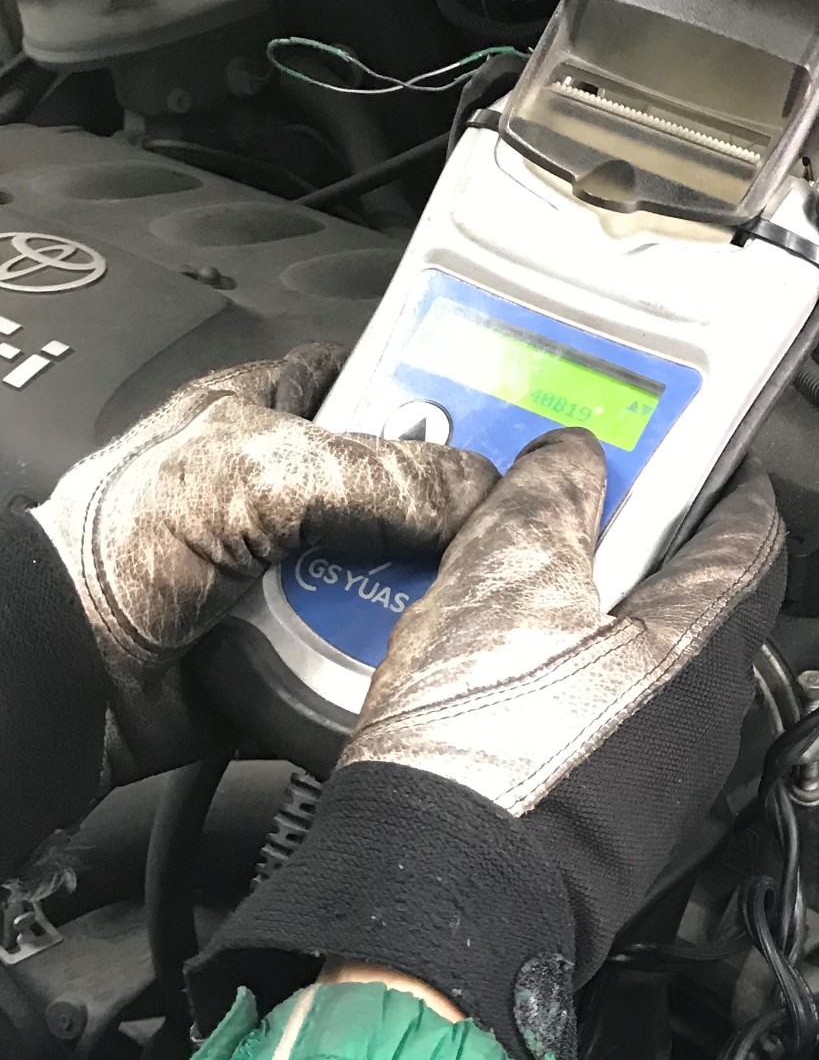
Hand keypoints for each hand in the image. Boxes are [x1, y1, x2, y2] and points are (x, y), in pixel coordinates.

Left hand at [34, 343, 496, 779]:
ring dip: (433, 598)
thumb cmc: (110, 552)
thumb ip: (375, 471)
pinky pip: (379, 658)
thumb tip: (477, 491)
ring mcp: (298, 579)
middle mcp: (291, 494)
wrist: (63, 680)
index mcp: (269, 413)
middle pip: (413, 492)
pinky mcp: (302, 655)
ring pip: (406, 581)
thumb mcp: (251, 472)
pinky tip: (427, 659)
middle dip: (457, 515)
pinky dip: (403, 665)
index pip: (381, 379)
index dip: (445, 392)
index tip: (512, 419)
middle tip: (504, 526)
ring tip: (469, 599)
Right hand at [339, 428, 785, 1059]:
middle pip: (703, 598)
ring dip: (604, 614)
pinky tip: (505, 670)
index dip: (727, 479)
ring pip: (654, 662)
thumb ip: (548, 502)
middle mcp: (706, 714)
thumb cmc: (481, 758)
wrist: (438, 905)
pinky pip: (615, 720)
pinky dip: (576, 677)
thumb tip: (575, 459)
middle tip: (589, 500)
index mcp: (700, 643)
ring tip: (525, 580)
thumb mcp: (501, 583)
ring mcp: (668, 775)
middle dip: (649, 544)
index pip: (755, 534)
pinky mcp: (619, 819)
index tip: (700, 448)